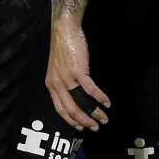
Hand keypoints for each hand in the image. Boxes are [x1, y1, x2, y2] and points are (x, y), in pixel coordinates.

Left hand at [45, 17, 109, 131]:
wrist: (64, 29)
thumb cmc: (63, 47)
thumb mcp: (57, 69)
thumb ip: (63, 83)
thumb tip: (74, 96)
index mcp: (51, 84)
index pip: (59, 109)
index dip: (71, 120)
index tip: (81, 128)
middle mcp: (57, 84)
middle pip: (71, 110)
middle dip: (84, 121)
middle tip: (95, 128)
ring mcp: (67, 78)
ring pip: (81, 102)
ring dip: (94, 112)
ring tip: (104, 117)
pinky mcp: (78, 70)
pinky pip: (90, 89)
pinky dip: (100, 98)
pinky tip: (107, 102)